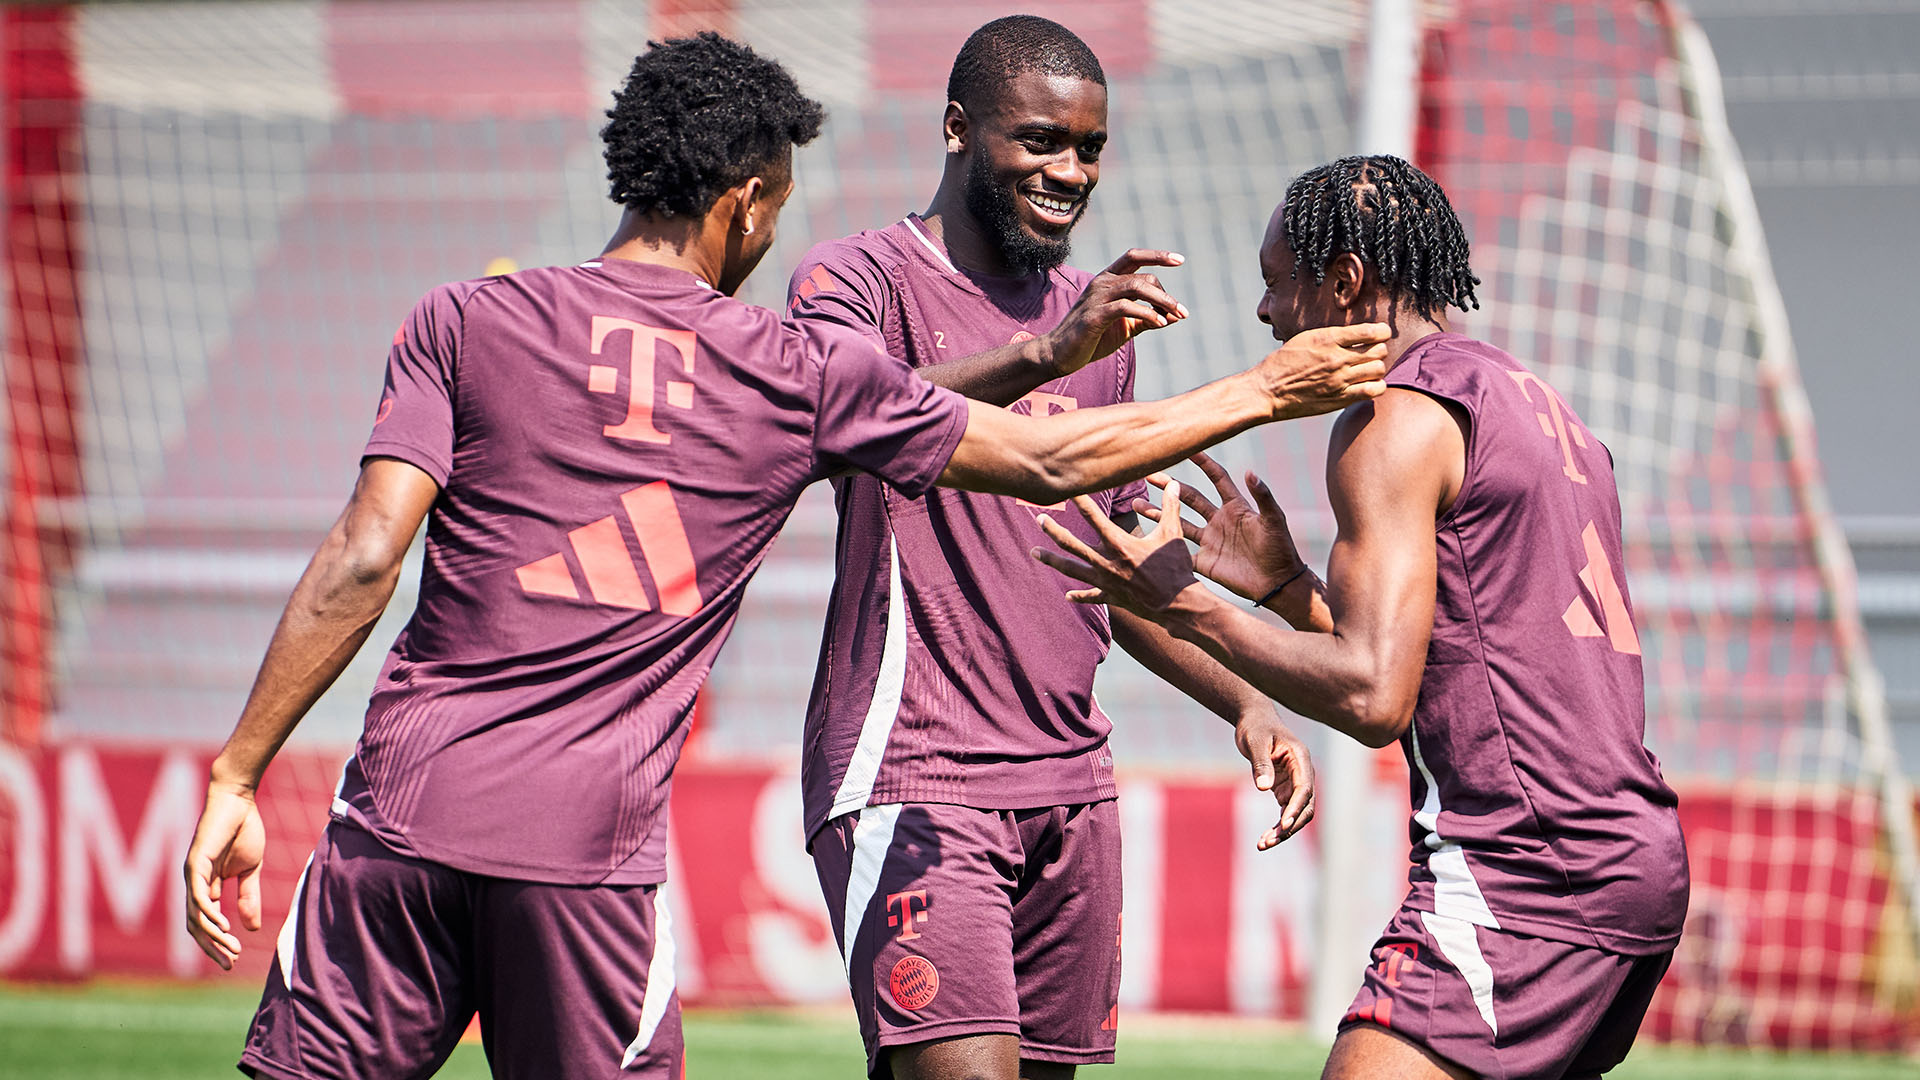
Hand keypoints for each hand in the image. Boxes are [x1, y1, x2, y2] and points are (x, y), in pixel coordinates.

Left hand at [183, 782, 265, 969]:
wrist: (239, 800)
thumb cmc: (243, 830)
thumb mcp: (251, 870)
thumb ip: (248, 896)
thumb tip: (250, 927)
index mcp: (206, 886)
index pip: (206, 923)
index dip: (218, 942)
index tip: (234, 959)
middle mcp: (194, 884)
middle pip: (196, 926)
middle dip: (212, 947)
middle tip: (229, 963)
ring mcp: (192, 875)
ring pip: (196, 916)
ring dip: (213, 935)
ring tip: (231, 948)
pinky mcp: (196, 864)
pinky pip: (199, 897)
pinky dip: (209, 914)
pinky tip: (223, 926)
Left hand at [1031, 482, 1203, 620]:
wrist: (1178, 604)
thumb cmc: (1176, 567)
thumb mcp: (1173, 534)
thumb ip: (1171, 507)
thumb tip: (1175, 483)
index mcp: (1119, 544)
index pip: (1094, 517)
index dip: (1080, 501)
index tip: (1067, 489)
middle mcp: (1106, 563)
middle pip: (1072, 544)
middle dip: (1053, 530)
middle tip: (1038, 519)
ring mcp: (1106, 581)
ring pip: (1072, 569)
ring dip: (1052, 560)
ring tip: (1034, 552)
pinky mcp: (1111, 597)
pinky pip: (1091, 596)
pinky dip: (1079, 596)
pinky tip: (1067, 596)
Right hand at [1043, 250, 1189, 374]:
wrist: (1059, 355)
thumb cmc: (1092, 338)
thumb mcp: (1125, 326)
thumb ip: (1147, 318)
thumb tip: (1175, 316)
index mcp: (1107, 280)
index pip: (1134, 257)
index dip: (1157, 255)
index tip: (1180, 260)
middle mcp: (1102, 283)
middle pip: (1143, 277)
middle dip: (1166, 295)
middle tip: (1182, 312)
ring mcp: (1096, 298)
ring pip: (1137, 287)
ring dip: (1162, 301)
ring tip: (1176, 315)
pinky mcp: (1094, 316)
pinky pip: (1125, 307)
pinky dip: (1146, 314)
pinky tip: (1159, 324)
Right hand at [1133, 452, 1305, 601]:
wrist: (1277, 583)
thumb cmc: (1280, 549)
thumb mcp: (1274, 520)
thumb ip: (1263, 496)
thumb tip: (1251, 471)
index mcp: (1235, 506)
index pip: (1216, 477)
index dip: (1203, 462)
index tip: (1186, 448)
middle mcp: (1219, 520)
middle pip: (1189, 496)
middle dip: (1169, 486)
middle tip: (1148, 476)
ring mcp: (1209, 540)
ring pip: (1178, 522)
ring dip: (1158, 513)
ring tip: (1136, 503)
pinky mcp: (1204, 561)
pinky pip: (1179, 552)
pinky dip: (1163, 547)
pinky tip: (1145, 541)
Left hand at [1236, 712, 1316, 848]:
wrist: (1254, 720)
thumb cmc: (1255, 727)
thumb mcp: (1254, 742)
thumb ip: (1260, 763)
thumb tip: (1264, 788)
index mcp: (1300, 759)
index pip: (1304, 789)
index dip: (1295, 808)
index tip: (1283, 825)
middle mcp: (1303, 773)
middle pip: (1305, 807)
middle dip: (1289, 826)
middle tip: (1267, 841)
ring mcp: (1296, 783)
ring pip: (1298, 814)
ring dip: (1284, 831)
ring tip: (1263, 844)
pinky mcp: (1286, 789)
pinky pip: (1287, 813)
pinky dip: (1279, 827)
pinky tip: (1265, 839)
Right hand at [1256, 323, 1390, 419]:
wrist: (1268, 391)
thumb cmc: (1283, 363)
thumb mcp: (1305, 338)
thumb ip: (1332, 336)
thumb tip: (1358, 334)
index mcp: (1328, 339)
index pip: (1371, 332)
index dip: (1382, 331)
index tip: (1380, 333)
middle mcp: (1337, 358)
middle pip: (1379, 351)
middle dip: (1378, 350)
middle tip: (1370, 353)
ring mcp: (1340, 380)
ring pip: (1378, 369)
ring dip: (1376, 368)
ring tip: (1367, 369)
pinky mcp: (1340, 398)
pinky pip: (1373, 390)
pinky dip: (1376, 386)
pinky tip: (1367, 384)